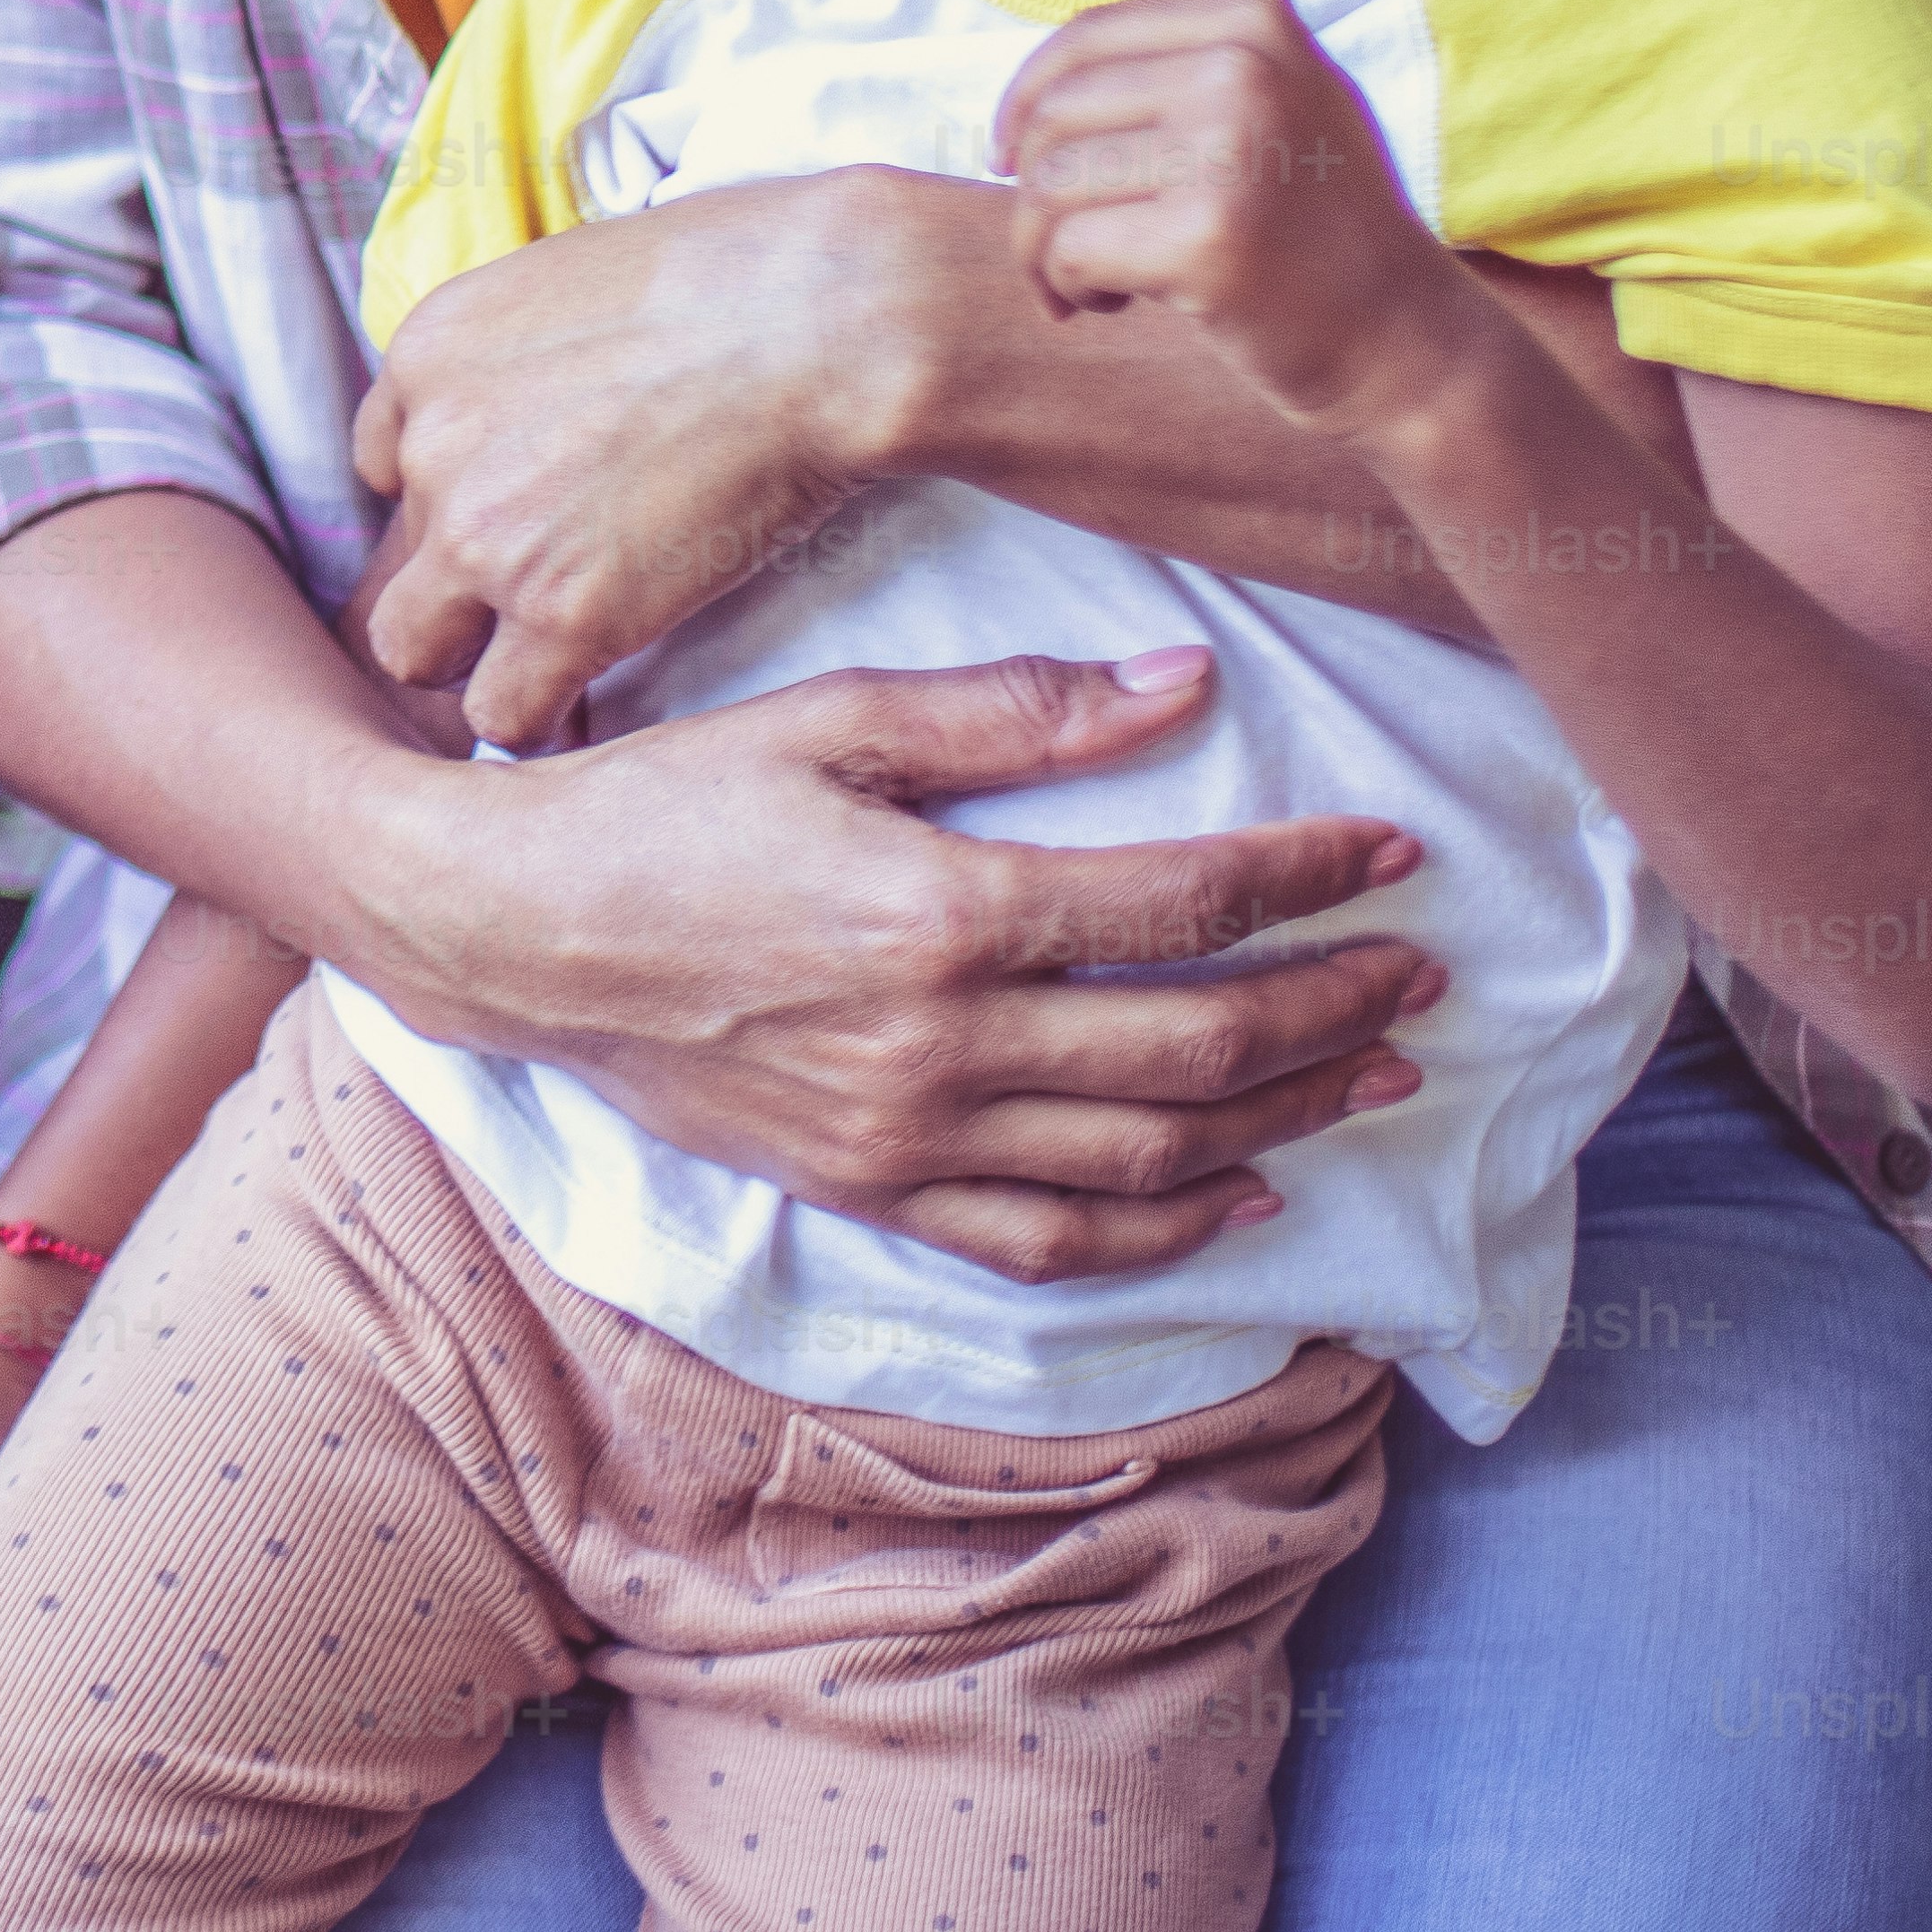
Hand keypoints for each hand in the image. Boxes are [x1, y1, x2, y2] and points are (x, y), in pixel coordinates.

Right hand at [335, 650, 1440, 1286]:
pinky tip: (1241, 1200)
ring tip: (1376, 1075)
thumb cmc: (662, 805)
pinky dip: (1163, 1235)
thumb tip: (1182, 687)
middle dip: (1331, 1006)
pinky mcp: (872, 1193)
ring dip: (1285, 1120)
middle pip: (1196, 1044)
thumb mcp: (826, 717)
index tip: (1391, 852)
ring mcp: (908, 1138)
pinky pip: (1050, 1244)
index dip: (1305, 876)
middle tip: (1421, 974)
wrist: (510, 932)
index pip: (1180, 903)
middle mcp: (941, 1046)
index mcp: (940, 910)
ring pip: (1151, 1158)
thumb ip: (1012, 711)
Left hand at [351, 172, 971, 742]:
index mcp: (429, 353)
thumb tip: (554, 396)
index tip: (518, 518)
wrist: (820, 321)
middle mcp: (431, 448)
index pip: (386, 461)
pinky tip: (586, 705)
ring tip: (548, 669)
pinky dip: (539, 720)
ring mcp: (484, 536)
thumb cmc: (739, 276)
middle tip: (529, 605)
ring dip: (474, 664)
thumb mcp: (579, 278)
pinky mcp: (561, 613)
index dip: (451, 500)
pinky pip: (500, 714)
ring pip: (413, 649)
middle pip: (395, 562)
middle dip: (450, 591)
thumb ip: (528, 352)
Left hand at [995, 0, 1485, 423]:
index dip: (1032, 111)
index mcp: (1252, 30)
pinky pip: (1067, 249)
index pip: (1079, 46)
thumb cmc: (1327, 212)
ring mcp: (1230, 155)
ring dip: (1043, 250)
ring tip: (1098, 278)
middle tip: (1078, 243)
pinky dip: (1064, 289)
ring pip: (1047, 188)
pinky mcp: (1209, 240)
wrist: (1399, 339)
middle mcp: (1243, 75)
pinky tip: (1109, 307)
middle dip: (1039, 192)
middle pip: (1053, 119)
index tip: (1031, 164)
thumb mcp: (1294, 76)